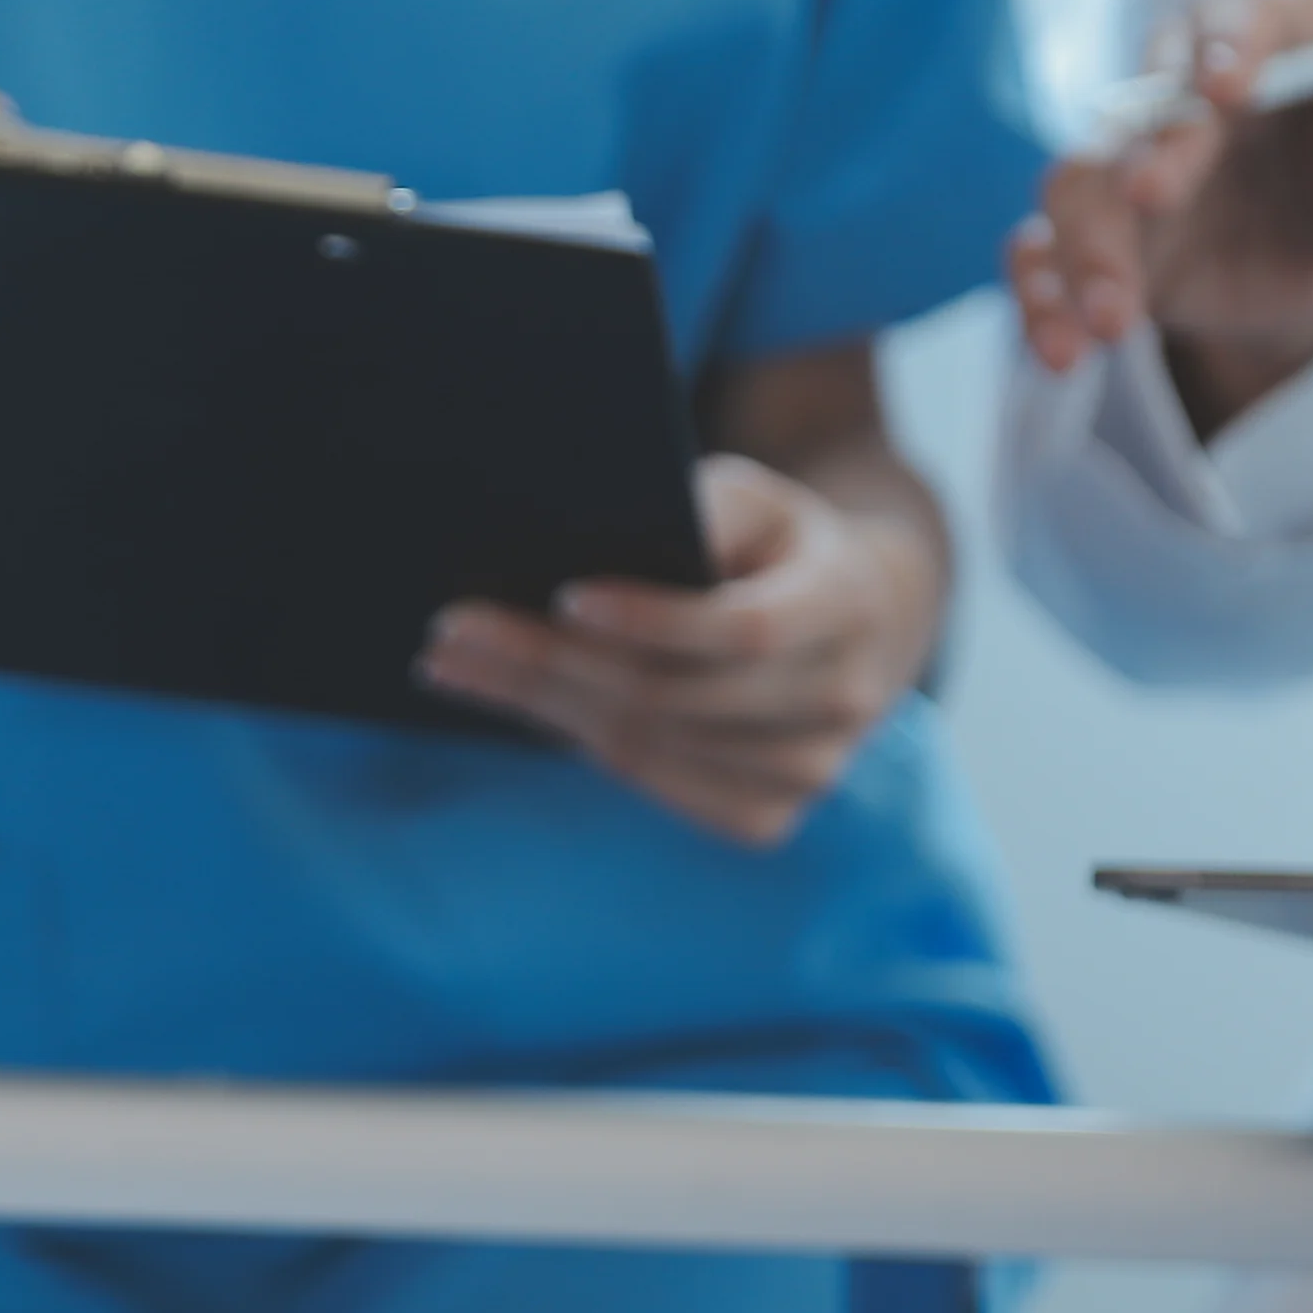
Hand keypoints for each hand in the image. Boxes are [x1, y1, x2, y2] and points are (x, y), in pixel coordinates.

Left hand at [415, 453, 941, 845]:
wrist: (857, 621)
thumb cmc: (776, 542)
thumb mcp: (754, 495)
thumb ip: (703, 508)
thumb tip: (595, 533)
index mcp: (848, 604)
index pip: (744, 629)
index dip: (653, 620)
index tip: (564, 596)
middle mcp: (843, 699)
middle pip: (674, 697)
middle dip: (554, 662)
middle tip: (456, 630)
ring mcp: (810, 772)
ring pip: (650, 745)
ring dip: (539, 704)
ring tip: (455, 659)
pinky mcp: (767, 817)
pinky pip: (653, 782)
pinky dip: (573, 739)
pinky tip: (510, 700)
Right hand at [1009, 0, 1312, 430]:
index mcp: (1274, 23)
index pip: (1242, 11)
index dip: (1229, 41)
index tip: (1227, 89)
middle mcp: (1183, 77)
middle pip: (1144, 103)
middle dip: (1146, 154)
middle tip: (1156, 206)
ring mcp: (1131, 157)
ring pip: (1079, 184)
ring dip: (1084, 249)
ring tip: (1110, 326)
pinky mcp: (1102, 231)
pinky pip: (1046, 252)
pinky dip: (1041, 296)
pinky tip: (1055, 349)